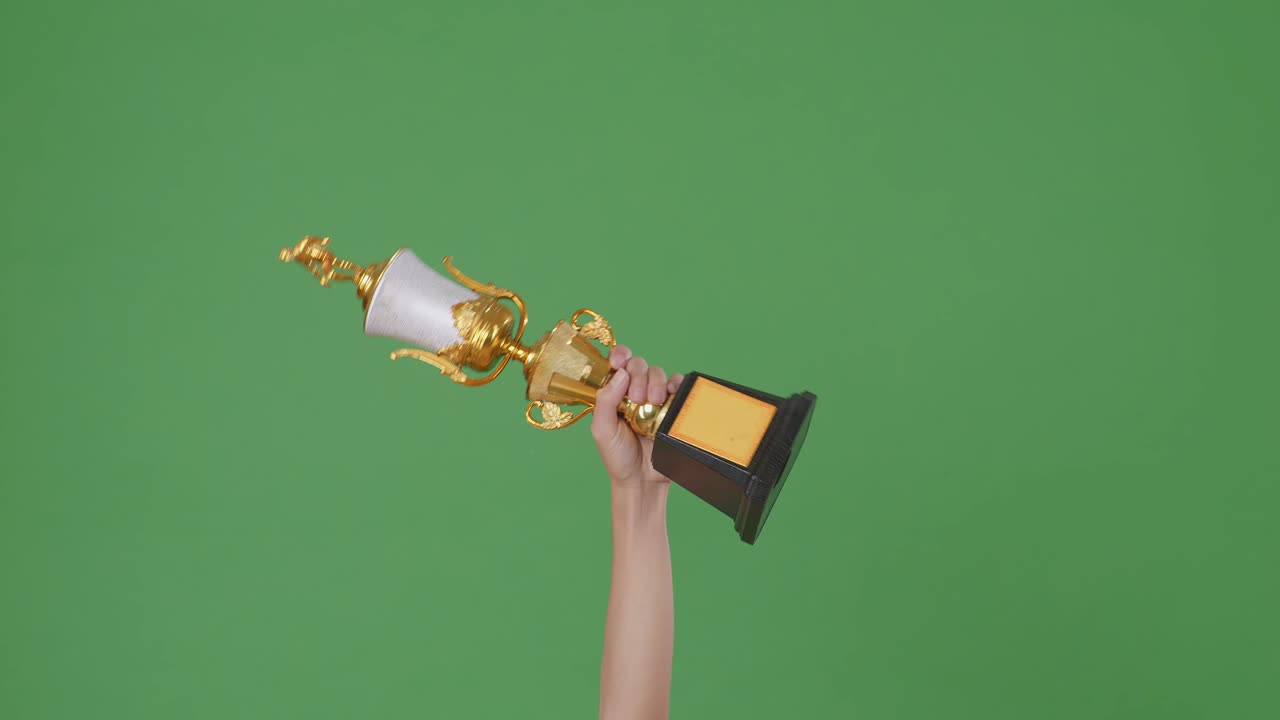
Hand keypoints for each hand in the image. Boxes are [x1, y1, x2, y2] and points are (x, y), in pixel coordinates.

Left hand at [591, 345, 683, 489]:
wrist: (642, 480)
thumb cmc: (618, 457)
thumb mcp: (602, 430)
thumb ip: (605, 401)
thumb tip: (620, 373)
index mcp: (614, 393)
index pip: (617, 364)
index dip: (619, 355)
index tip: (620, 361)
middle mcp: (633, 391)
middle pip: (638, 365)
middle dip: (638, 376)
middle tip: (637, 398)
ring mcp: (654, 398)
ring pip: (658, 373)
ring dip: (656, 382)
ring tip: (654, 402)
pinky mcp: (672, 407)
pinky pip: (678, 386)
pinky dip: (677, 384)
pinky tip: (671, 395)